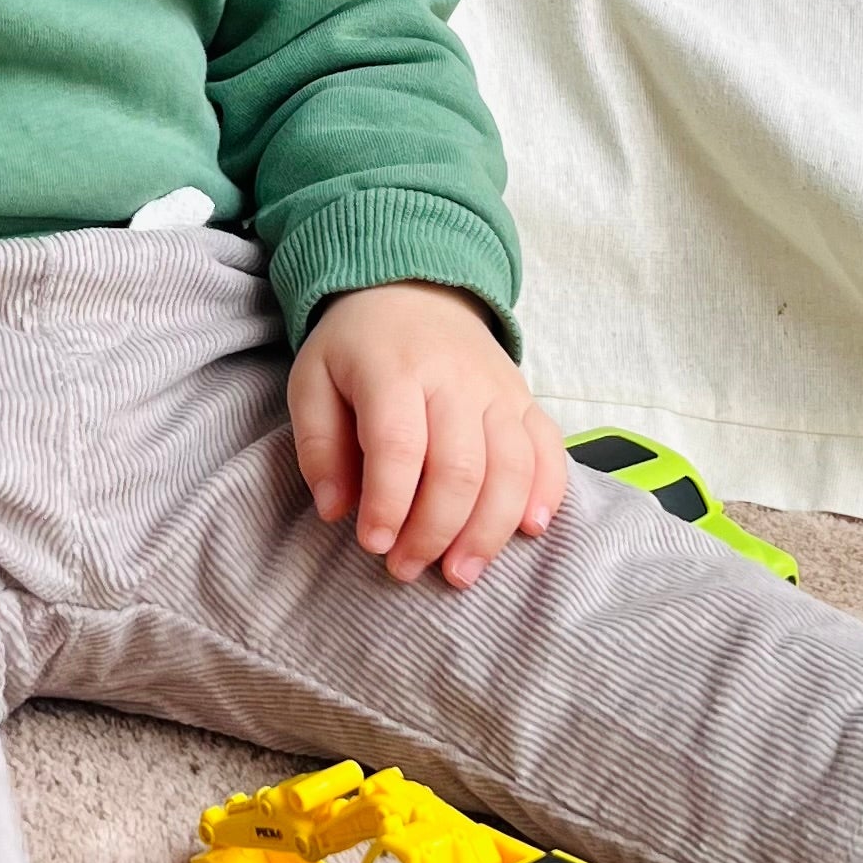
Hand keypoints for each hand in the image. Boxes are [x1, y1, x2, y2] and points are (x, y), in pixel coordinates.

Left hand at [288, 280, 568, 589]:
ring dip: (489, 530)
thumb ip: (319, 446)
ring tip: (461, 573)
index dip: (389, 504)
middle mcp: (455, 379)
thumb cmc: (356, 348)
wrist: (414, 289)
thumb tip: (336, 510)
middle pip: (461, 467)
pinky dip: (546, 493)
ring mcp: (499, 389)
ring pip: (512, 468)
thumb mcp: (312, 381)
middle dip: (435, 531)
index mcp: (394, 369)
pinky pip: (549, 449)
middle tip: (407, 569)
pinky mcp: (526, 400)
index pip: (399, 446)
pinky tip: (528, 530)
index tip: (373, 544)